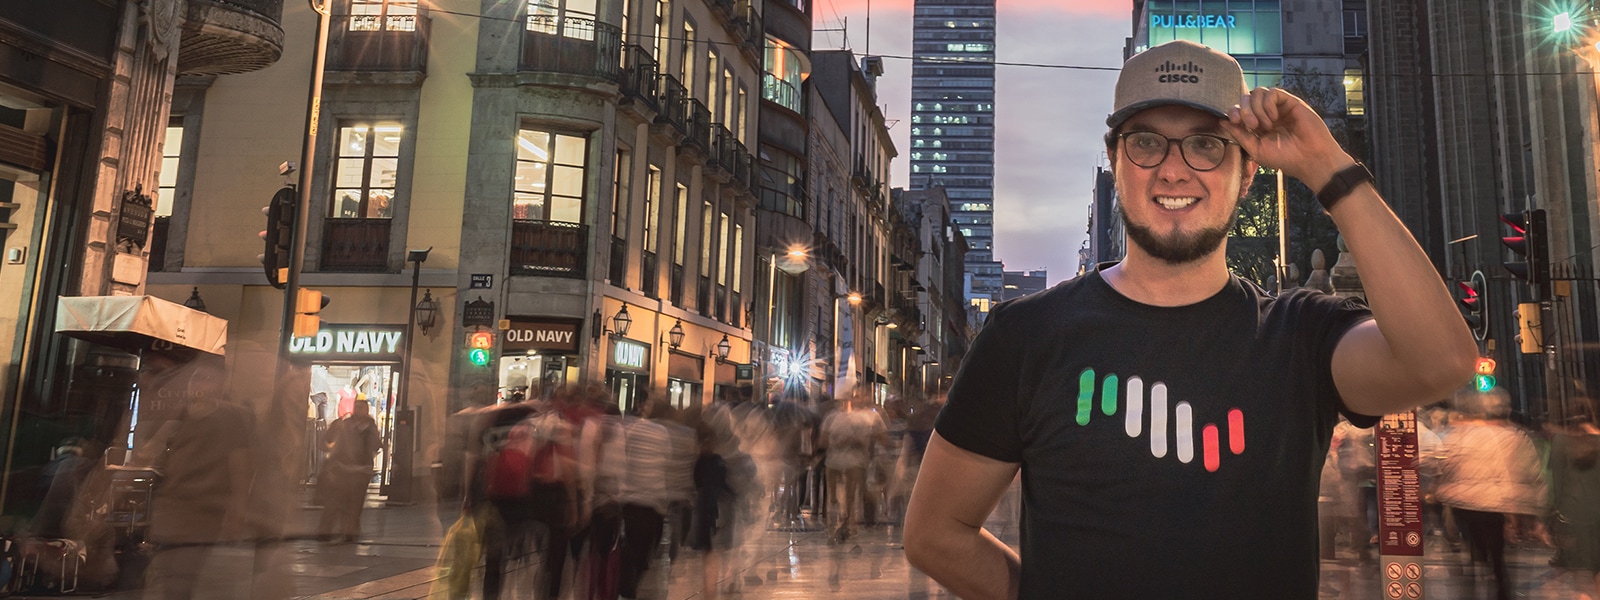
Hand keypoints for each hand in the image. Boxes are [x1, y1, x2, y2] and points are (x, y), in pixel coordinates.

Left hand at [1218, 87, 1351, 190]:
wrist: (1309, 158)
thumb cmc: (1284, 158)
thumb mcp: (1256, 149)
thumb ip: (1239, 135)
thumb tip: (1222, 121)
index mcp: (1257, 126)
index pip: (1239, 110)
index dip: (1233, 112)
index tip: (1234, 122)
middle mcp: (1266, 114)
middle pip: (1246, 99)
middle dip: (1244, 110)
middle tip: (1253, 126)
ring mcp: (1278, 107)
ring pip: (1257, 93)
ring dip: (1256, 108)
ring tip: (1265, 125)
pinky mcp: (1290, 102)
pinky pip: (1272, 93)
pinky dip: (1268, 104)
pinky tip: (1274, 118)